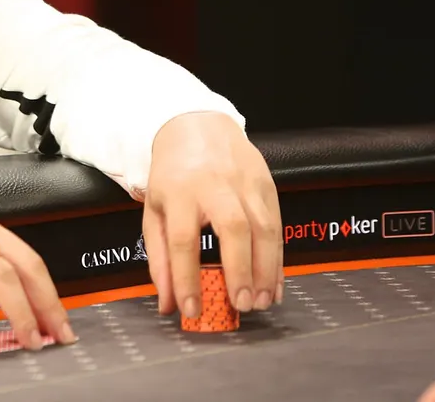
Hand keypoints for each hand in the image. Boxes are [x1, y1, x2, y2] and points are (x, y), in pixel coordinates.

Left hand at [142, 111, 281, 320]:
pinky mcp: (267, 183)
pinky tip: (275, 282)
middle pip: (233, 228)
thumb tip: (168, 303)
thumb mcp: (155, 211)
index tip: (191, 309)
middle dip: (240, 271)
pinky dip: (279, 258)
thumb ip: (160, 258)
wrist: (197, 125)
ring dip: (266, 270)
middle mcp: (214, 184)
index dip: (187, 278)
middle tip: (241, 305)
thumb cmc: (174, 174)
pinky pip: (278, 225)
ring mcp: (245, 182)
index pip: (183, 239)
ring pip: (264, 227)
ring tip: (262, 302)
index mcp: (179, 190)